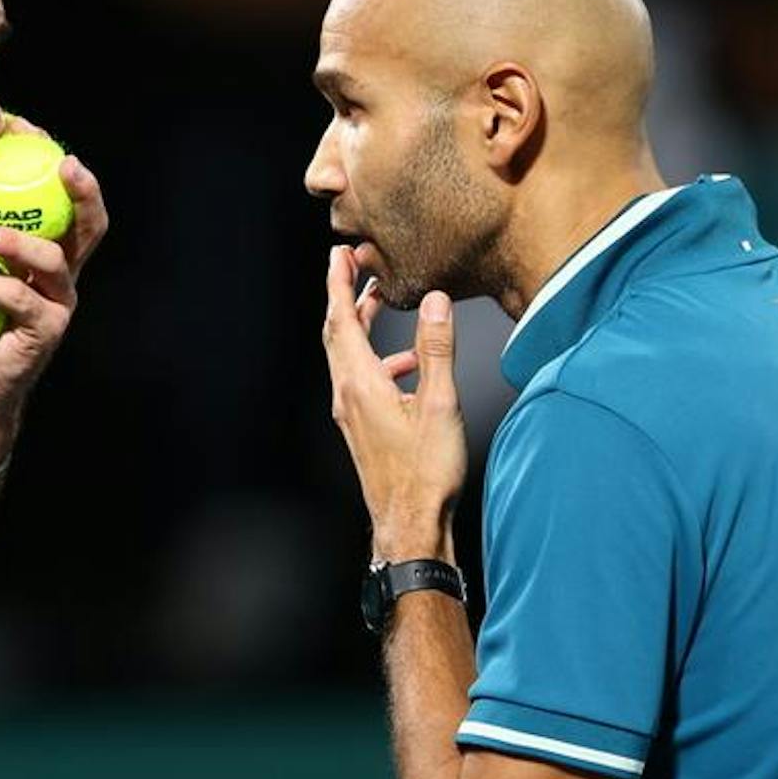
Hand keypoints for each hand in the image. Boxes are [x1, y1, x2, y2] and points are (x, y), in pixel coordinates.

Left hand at [0, 119, 108, 459]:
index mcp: (51, 253)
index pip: (67, 199)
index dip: (53, 159)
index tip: (22, 126)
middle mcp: (65, 276)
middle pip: (92, 224)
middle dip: (82, 188)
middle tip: (60, 161)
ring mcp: (59, 305)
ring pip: (53, 260)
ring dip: (15, 238)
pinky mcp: (44, 333)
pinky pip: (16, 299)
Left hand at [321, 245, 466, 561]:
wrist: (411, 524)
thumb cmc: (425, 473)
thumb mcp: (439, 404)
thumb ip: (436, 350)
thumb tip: (434, 303)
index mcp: (361, 384)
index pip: (342, 320)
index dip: (340, 284)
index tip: (339, 254)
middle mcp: (347, 396)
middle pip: (337, 334)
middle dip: (345, 297)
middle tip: (355, 266)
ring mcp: (351, 414)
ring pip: (348, 357)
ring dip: (361, 326)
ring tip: (382, 305)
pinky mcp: (362, 429)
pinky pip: (360, 380)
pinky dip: (377, 359)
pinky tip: (405, 366)